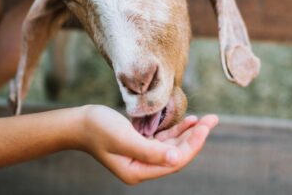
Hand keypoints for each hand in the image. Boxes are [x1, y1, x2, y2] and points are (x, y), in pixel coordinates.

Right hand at [78, 105, 217, 184]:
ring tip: (206, 120)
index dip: (192, 145)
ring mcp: (140, 156)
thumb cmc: (98, 128)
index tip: (205, 128)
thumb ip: (151, 150)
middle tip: (213, 120)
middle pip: (176, 153)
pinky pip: (163, 139)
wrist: (78, 122)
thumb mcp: (125, 138)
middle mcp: (142, 167)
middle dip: (195, 137)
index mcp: (138, 171)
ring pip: (172, 145)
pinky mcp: (138, 145)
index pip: (174, 160)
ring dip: (188, 133)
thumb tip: (177, 158)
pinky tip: (188, 121)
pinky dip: (175, 130)